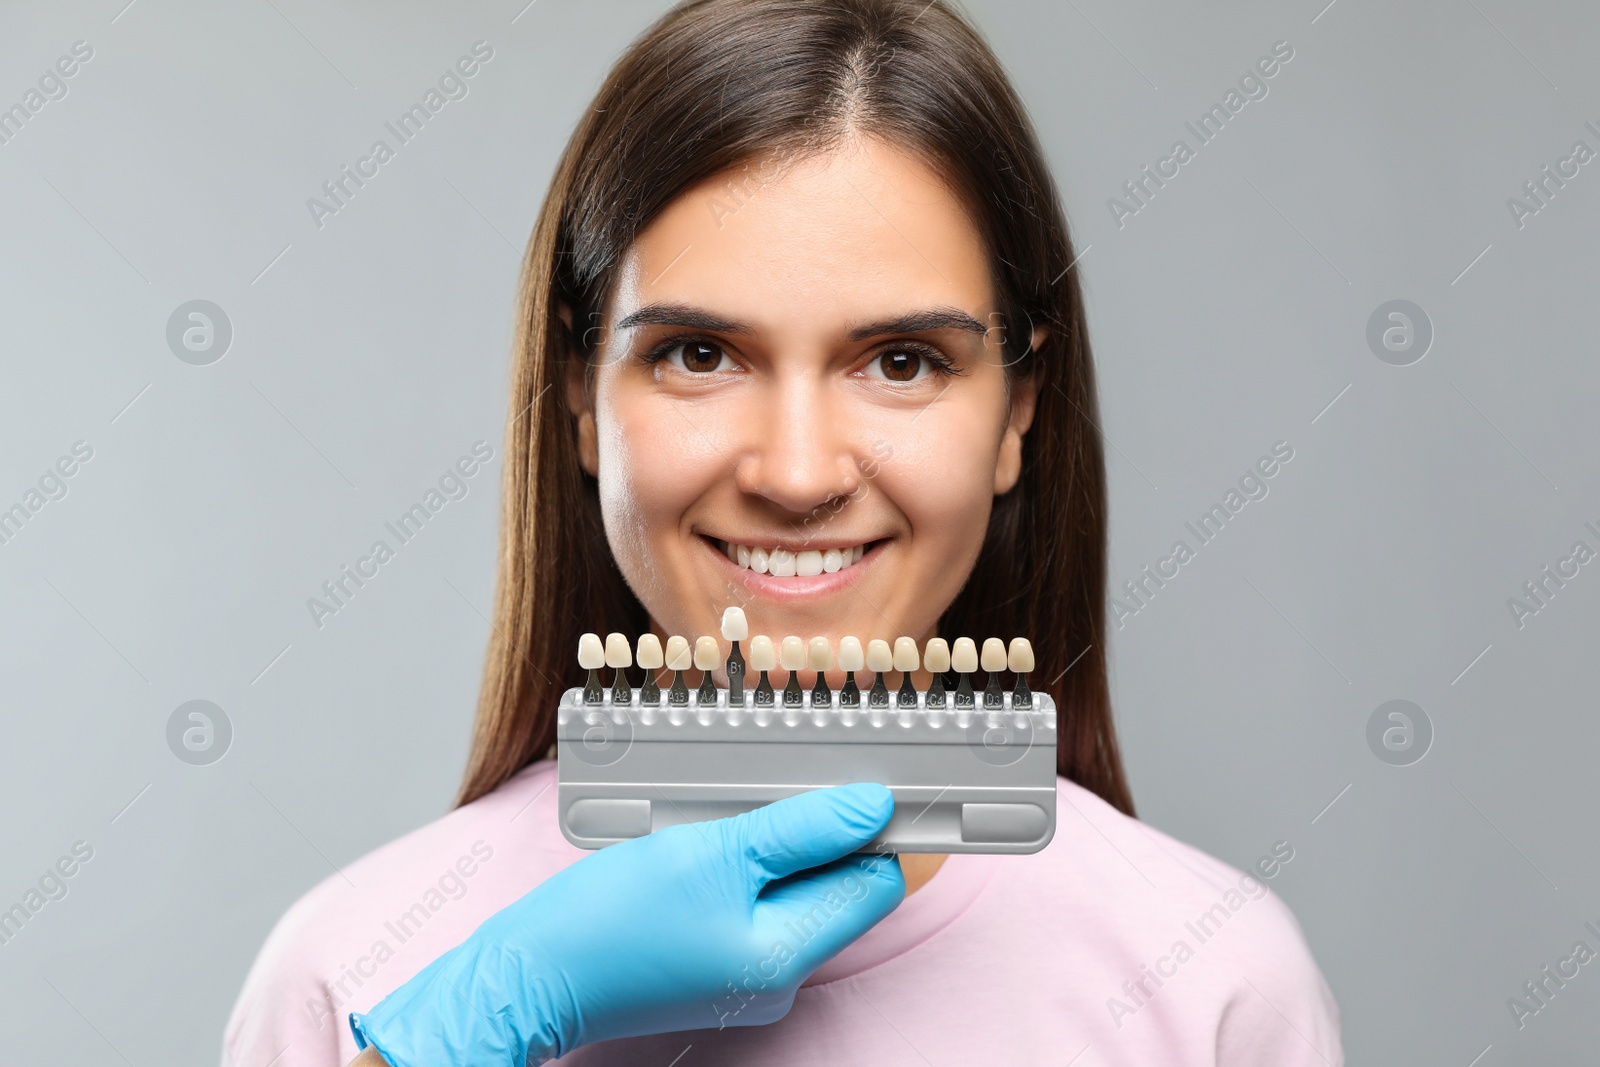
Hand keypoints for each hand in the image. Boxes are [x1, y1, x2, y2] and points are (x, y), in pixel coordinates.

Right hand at [349, 782, 904, 1065]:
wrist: (530, 973)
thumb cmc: (610, 920)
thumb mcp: (714, 853)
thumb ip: (801, 830)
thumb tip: (874, 808)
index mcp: (790, 953)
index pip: (877, 881)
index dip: (872, 825)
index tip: (859, 775)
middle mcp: (778, 973)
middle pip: (835, 883)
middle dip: (814, 830)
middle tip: (774, 786)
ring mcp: (745, 972)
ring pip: (790, 888)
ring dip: (771, 843)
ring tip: (725, 816)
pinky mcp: (713, 962)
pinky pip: (750, 902)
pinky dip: (738, 866)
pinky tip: (701, 843)